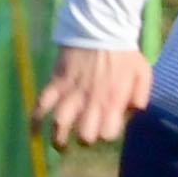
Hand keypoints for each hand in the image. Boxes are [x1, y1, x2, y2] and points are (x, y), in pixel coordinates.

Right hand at [35, 46, 153, 149]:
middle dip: (84, 140)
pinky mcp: (56, 83)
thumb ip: (140, 96)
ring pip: (60, 123)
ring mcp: (71, 93)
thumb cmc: (125, 54)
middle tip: (84, 138)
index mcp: (113, 100)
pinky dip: (35, 119)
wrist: (100, 30)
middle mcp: (91, 101)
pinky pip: (41, 104)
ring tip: (59, 146)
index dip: (106, 135)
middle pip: (84, 134)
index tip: (105, 129)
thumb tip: (132, 114)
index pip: (107, 133)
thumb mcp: (143, 74)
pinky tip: (33, 131)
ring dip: (58, 138)